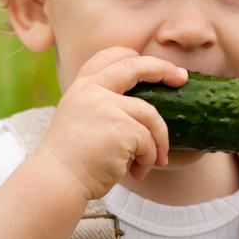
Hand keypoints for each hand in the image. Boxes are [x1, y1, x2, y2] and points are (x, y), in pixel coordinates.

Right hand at [34, 47, 187, 201]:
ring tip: (153, 161)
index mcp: (80, 88)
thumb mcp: (80, 121)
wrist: (57, 181)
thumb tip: (139, 105)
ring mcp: (106, 107)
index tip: (152, 66)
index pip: (107, 57)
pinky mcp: (120, 128)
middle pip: (135, 67)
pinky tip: (135, 173)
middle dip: (163, 68)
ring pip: (151, 115)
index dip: (132, 56)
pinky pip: (149, 142)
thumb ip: (100, 106)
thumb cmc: (71, 160)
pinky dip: (148, 160)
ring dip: (158, 141)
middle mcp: (91, 91)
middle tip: (181, 78)